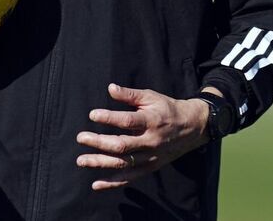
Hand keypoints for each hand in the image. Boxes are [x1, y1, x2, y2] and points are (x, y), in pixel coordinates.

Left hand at [76, 83, 210, 189]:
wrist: (192, 128)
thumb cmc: (167, 109)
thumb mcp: (151, 97)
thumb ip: (130, 94)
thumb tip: (110, 88)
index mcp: (152, 121)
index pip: (128, 121)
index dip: (109, 118)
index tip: (92, 114)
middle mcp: (151, 141)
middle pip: (122, 145)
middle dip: (99, 142)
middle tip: (80, 137)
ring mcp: (150, 157)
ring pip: (123, 163)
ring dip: (100, 163)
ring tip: (81, 160)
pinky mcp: (150, 167)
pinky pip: (129, 178)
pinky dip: (112, 183)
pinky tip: (95, 184)